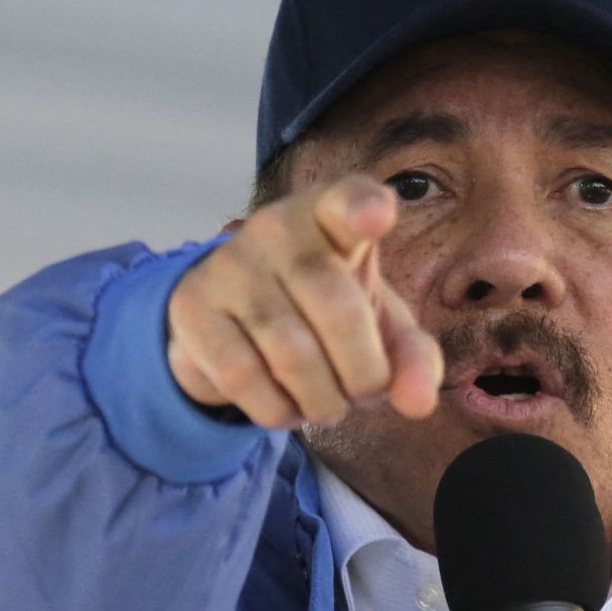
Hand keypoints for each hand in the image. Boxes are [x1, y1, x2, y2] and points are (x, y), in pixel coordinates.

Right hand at [166, 176, 442, 428]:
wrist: (234, 319)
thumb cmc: (324, 312)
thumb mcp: (377, 326)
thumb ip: (412, 357)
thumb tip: (419, 402)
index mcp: (332, 216)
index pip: (349, 200)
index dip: (364, 208)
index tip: (377, 215)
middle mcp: (277, 227)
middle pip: (337, 308)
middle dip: (363, 373)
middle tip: (364, 393)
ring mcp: (229, 264)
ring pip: (291, 353)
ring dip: (323, 401)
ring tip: (329, 405)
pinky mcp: (192, 306)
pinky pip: (243, 376)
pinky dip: (278, 410)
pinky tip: (289, 408)